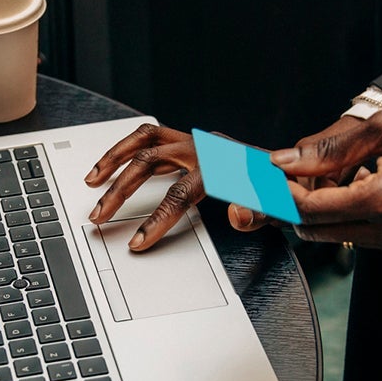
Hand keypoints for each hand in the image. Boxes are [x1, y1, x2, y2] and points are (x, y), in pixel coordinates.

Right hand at [84, 123, 266, 250]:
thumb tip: (237, 215)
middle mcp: (203, 147)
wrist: (290, 170)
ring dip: (113, 159)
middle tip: (99, 217)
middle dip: (120, 191)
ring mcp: (193, 142)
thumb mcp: (278, 206)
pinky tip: (110, 165)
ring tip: (91, 181)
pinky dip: (126, 149)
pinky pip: (150, 138)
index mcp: (222, 165)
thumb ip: (260, 212)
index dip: (157, 219)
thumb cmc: (281, 189)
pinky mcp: (188, 142)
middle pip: (149, 162)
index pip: (180, 193)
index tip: (138, 242)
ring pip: (144, 140)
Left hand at [271, 101, 381, 253]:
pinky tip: (353, 185)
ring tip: (322, 177)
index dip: (281, 194)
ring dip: (320, 210)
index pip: (311, 209)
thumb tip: (287, 161)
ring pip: (337, 235)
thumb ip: (333, 148)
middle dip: (293, 204)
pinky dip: (347, 214)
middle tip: (282, 177)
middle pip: (317, 229)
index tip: (264, 177)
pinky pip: (363, 235)